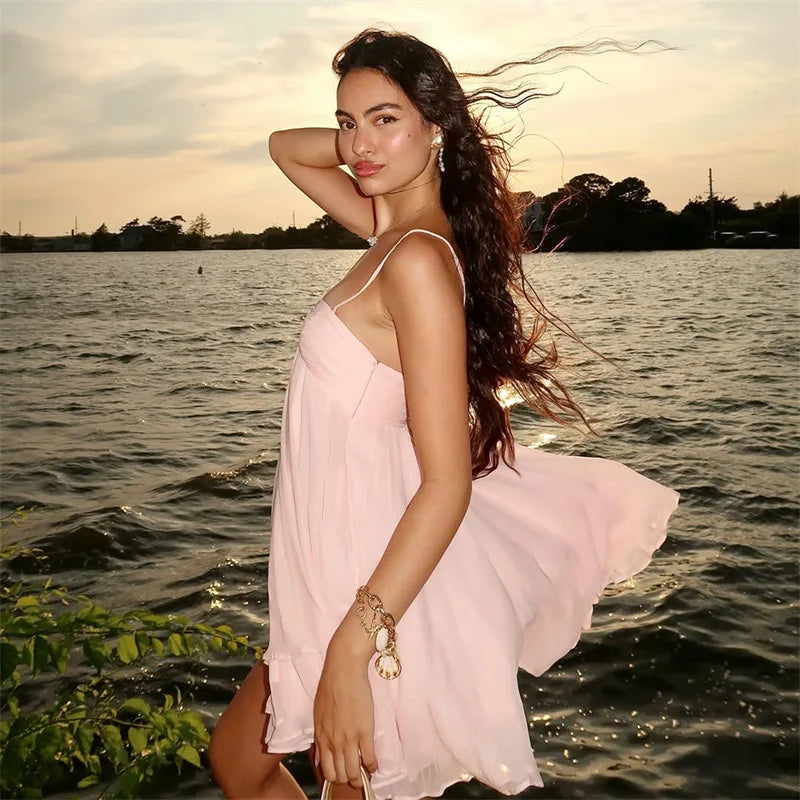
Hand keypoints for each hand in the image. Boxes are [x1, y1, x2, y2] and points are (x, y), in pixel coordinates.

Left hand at [313, 636, 378, 789]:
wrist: (343, 669)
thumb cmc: (330, 686)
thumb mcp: (319, 714)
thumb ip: (320, 737)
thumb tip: (319, 756)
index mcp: (321, 737)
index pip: (326, 770)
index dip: (335, 777)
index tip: (342, 775)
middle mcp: (333, 742)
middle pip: (339, 775)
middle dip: (347, 780)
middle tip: (354, 777)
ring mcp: (349, 738)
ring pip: (353, 772)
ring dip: (360, 778)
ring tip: (365, 775)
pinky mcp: (364, 731)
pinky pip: (369, 758)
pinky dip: (372, 766)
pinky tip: (374, 765)